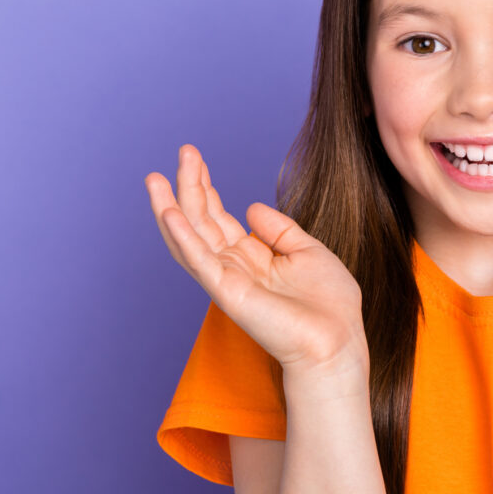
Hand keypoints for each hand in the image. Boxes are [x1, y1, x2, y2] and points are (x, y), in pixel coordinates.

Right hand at [145, 144, 368, 376]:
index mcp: (252, 257)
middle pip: (201, 221)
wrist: (338, 341)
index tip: (194, 157)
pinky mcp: (227, 293)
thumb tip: (251, 207)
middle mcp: (234, 267)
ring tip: (154, 179)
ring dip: (170, 207)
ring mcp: (227, 280)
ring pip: (189, 239)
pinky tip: (170, 212)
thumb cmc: (329, 305)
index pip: (218, 218)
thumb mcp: (307, 251)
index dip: (206, 188)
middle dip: (190, 186)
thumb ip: (279, 229)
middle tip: (184, 151)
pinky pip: (199, 261)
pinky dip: (182, 237)